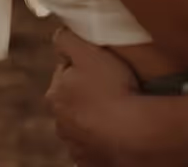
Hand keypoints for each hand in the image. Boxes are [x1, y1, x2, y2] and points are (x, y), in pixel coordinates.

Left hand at [46, 29, 154, 165]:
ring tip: (119, 108)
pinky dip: (104, 137)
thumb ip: (67, 39)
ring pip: (83, 123)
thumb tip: (58, 33)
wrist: (132, 133)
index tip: (100, 64)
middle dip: (86, 92)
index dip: (82, 65)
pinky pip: (95, 144)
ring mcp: (75, 144)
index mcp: (55, 94)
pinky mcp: (90, 160)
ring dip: (95, 116)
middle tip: (112, 86)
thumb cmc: (111, 89)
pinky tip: (118, 129)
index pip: (64, 72)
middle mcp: (59, 122)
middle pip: (72, 99)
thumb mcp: (89, 52)